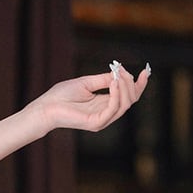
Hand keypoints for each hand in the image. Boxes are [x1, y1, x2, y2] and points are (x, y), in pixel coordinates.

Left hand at [28, 63, 150, 134]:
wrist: (45, 107)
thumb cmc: (61, 95)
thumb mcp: (86, 83)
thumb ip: (104, 79)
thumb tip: (120, 73)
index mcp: (104, 104)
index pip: (128, 96)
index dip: (139, 85)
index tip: (146, 71)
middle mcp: (106, 114)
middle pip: (130, 100)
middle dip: (132, 83)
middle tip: (124, 70)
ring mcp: (102, 120)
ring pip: (125, 104)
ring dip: (125, 87)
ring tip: (119, 74)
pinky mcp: (96, 123)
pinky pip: (113, 108)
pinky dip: (117, 94)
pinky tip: (115, 82)